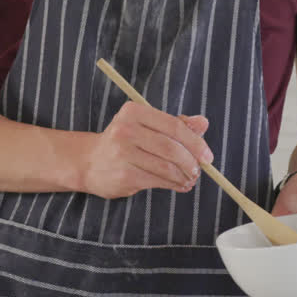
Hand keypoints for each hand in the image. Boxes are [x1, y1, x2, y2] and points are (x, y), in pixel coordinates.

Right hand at [81, 102, 213, 198]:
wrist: (89, 162)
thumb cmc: (124, 141)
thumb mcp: (146, 126)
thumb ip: (176, 124)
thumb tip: (203, 123)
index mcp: (134, 112)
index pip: (174, 126)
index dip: (195, 142)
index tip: (207, 155)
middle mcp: (126, 130)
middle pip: (171, 147)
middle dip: (191, 162)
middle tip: (199, 170)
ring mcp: (123, 153)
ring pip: (166, 167)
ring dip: (184, 176)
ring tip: (190, 179)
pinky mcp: (123, 175)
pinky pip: (157, 180)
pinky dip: (174, 184)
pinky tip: (179, 185)